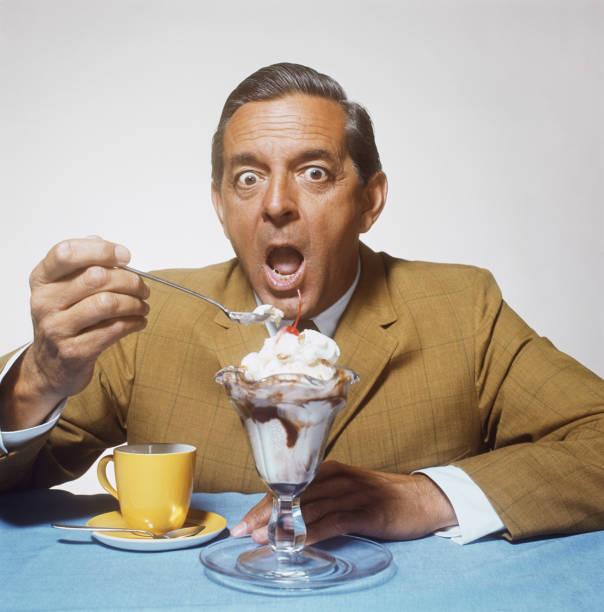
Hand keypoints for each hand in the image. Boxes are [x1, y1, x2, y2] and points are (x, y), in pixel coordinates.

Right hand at [0, 236, 149, 429]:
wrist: (50, 366)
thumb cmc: (65, 320)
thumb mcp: (64, 289)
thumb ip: (82, 264)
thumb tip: (102, 242)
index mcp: (42, 280)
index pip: (67, 253)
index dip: (102, 250)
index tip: (126, 256)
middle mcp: (44, 301)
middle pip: (97, 277)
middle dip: (130, 280)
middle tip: (143, 288)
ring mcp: (57, 328)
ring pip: (107, 303)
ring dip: (135, 303)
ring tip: (143, 306)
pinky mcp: (74, 351)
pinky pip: (113, 329)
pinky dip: (134, 323)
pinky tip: (139, 321)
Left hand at [231, 460, 457, 544]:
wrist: (421, 499)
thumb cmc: (379, 497)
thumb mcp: (347, 490)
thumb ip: (321, 498)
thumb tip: (287, 517)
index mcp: (329, 470)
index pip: (287, 486)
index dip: (263, 504)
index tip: (243, 521)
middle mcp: (336, 478)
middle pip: (292, 496)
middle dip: (265, 515)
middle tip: (242, 532)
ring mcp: (351, 493)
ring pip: (309, 508)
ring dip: (284, 525)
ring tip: (262, 539)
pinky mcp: (366, 511)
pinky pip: (334, 522)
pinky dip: (313, 533)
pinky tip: (297, 544)